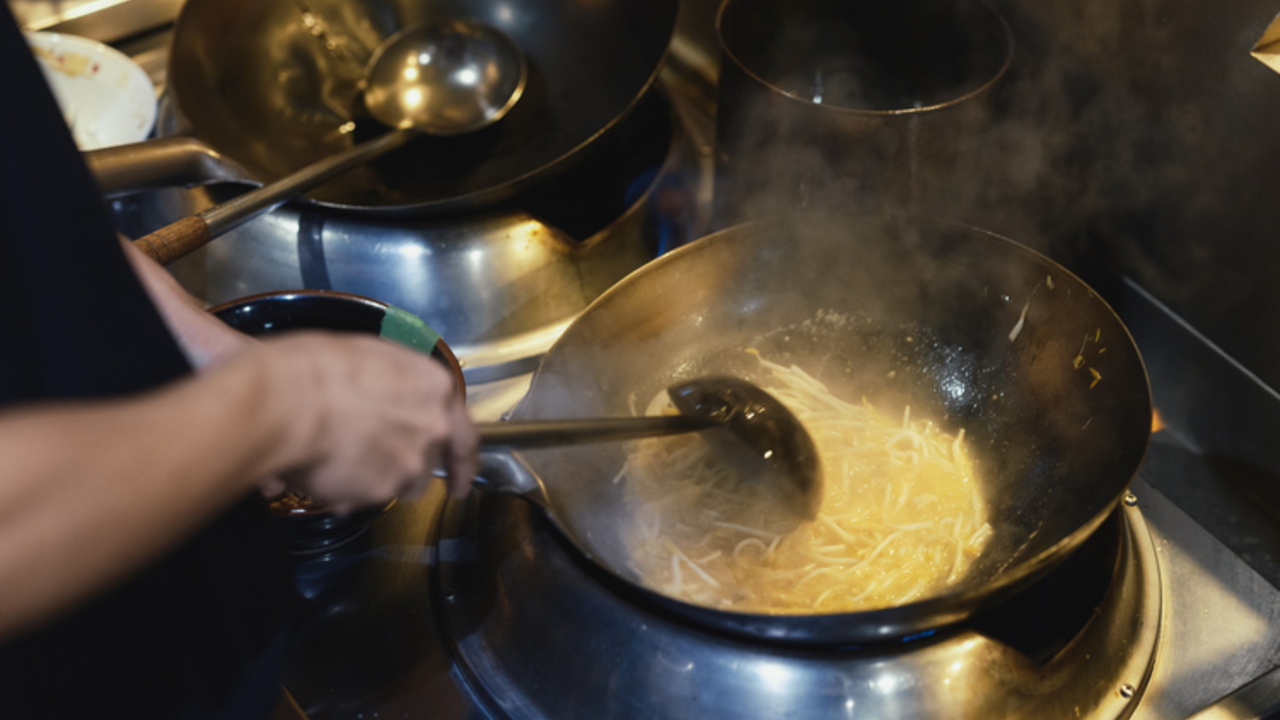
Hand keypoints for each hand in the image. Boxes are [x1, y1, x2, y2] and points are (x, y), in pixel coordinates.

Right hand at [250, 332, 477, 511]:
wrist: (286, 402)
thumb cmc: (316, 368)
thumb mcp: (368, 356)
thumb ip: (394, 382)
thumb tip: (385, 392)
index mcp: (434, 386)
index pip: (464, 430)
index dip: (463, 457)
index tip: (463, 475)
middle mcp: (432, 426)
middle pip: (433, 461)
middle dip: (414, 469)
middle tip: (393, 472)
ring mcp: (410, 462)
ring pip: (405, 485)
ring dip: (383, 481)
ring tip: (347, 464)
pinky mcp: (382, 490)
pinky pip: (368, 499)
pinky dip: (351, 493)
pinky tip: (327, 474)